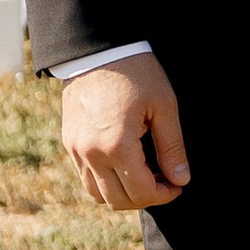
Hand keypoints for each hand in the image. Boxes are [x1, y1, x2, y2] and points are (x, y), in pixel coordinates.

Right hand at [60, 52, 191, 210]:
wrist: (98, 49)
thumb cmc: (136, 72)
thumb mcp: (163, 106)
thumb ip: (172, 147)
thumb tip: (181, 179)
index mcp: (116, 146)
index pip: (141, 192)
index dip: (164, 195)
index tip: (178, 185)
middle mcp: (91, 153)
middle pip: (117, 201)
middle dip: (145, 198)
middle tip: (165, 181)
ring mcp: (75, 149)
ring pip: (97, 194)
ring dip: (123, 193)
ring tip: (145, 174)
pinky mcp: (69, 142)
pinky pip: (85, 177)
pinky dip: (105, 181)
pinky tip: (125, 164)